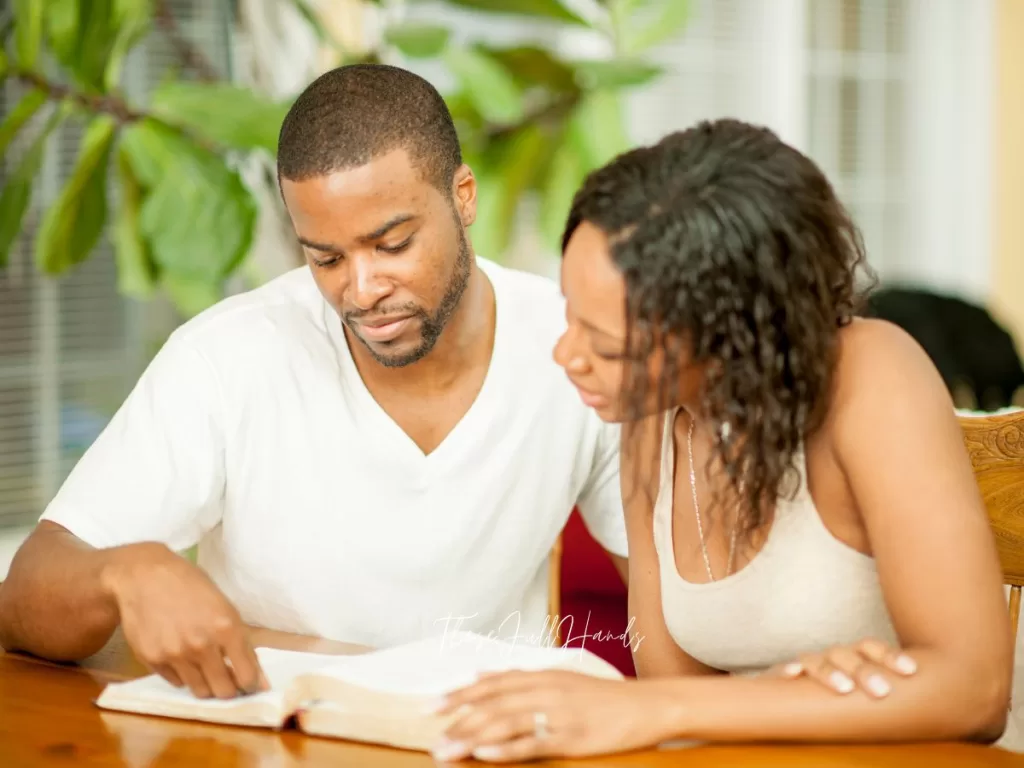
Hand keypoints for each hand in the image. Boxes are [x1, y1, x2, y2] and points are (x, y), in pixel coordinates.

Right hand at [102, 543, 267, 699]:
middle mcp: (201, 644)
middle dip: (230, 690)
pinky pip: (177, 682)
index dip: (251, 685)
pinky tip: (181, 656)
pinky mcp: (153, 660)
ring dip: (207, 684)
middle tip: (228, 680)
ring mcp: (175, 654)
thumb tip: (258, 678)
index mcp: (226, 627)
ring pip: (200, 691)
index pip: (247, 676)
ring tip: (205, 667)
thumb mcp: (224, 607)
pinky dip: (184, 675)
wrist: (144, 577)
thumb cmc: (190, 586)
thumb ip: (241, 641)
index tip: (250, 685)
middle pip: (224, 692)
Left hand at [431, 670, 675, 762]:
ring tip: (446, 751)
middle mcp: (545, 690)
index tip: (430, 707)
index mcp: (541, 675)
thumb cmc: (600, 696)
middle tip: (429, 736)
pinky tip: (484, 753)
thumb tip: (480, 673)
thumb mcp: (559, 678)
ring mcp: (558, 714)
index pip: (490, 684)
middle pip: (492, 704)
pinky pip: (532, 742)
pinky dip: (506, 748)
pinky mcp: (570, 737)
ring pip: (505, 723)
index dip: (458, 695)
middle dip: (457, 720)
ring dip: (471, 737)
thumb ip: (519, 677)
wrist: (645, 705)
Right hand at [769, 638, 916, 697]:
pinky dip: (787, 670)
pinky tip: (793, 675)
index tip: (911, 670)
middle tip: (882, 691)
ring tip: (845, 689)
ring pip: (816, 661)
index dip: (890, 656)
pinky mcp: (781, 677)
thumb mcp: (866, 689)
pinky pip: (781, 670)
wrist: (792, 694)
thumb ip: (887, 688)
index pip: (871, 648)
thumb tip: (927, 695)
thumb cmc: (841, 693)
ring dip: (830, 672)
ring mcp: (806, 666)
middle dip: (865, 671)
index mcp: (853, 658)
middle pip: (846, 655)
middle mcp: (830, 658)